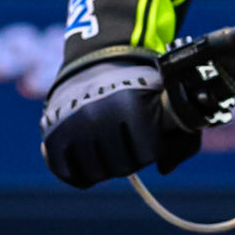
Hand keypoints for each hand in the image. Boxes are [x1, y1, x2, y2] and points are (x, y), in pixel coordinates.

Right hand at [40, 51, 200, 189]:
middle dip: (129, 158)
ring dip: (106, 167)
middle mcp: (97, 116)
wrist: (98, 61)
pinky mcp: (51, 134)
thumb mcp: (170, 104)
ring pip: (96, 174)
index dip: (151, 148)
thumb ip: (183, 139)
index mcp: (130, 106)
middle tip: (126, 141)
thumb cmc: (140, 87)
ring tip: (109, 147)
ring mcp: (71, 126)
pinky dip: (80, 173)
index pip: (147, 155)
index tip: (147, 133)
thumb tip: (164, 169)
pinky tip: (90, 160)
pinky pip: (67, 173)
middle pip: (121, 167)